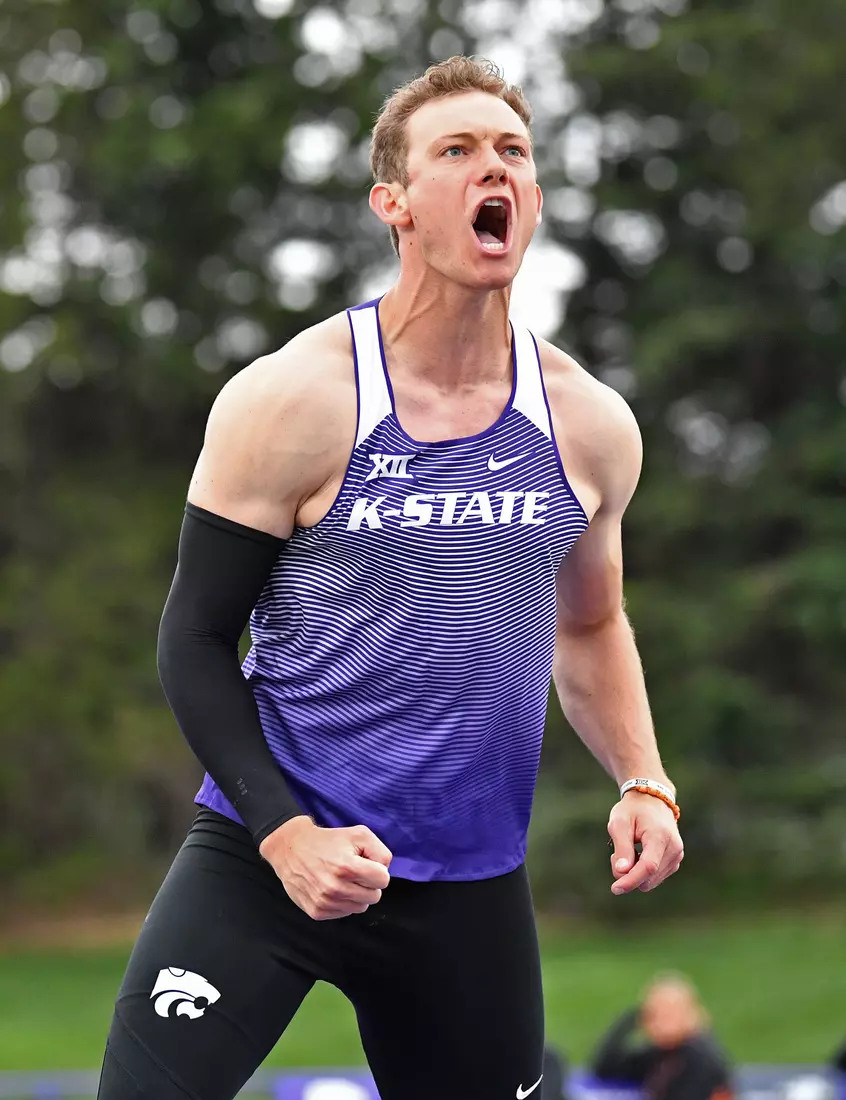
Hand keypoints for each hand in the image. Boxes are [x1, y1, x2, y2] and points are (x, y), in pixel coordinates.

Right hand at [259, 816, 391, 919]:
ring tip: (343, 879)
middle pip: (375, 896)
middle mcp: (336, 888)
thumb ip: (380, 852)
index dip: (377, 870)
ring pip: (360, 907)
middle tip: (354, 871)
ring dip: (356, 894)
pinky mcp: (317, 912)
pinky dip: (343, 902)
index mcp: (348, 867)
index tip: (366, 863)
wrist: (291, 848)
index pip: (383, 880)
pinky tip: (332, 887)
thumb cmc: (328, 841)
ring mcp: (325, 902)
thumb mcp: (359, 834)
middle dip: (368, 883)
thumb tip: (384, 872)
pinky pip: (344, 913)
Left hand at [608, 791, 683, 894]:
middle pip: (648, 878)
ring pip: (650, 881)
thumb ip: (621, 848)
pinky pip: (654, 878)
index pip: (648, 867)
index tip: (615, 888)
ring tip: (630, 849)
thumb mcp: (620, 823)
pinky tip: (639, 853)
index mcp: (660, 836)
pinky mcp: (675, 862)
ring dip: (635, 872)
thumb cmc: (633, 810)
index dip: (630, 880)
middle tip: (617, 853)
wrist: (652, 800)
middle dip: (628, 873)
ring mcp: (677, 856)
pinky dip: (642, 871)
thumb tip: (622, 873)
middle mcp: (674, 849)